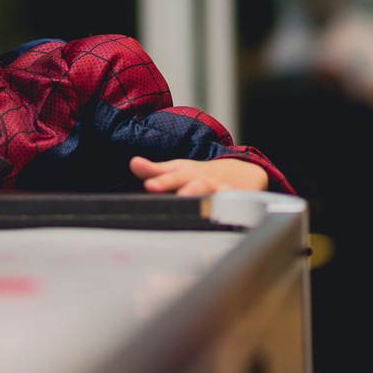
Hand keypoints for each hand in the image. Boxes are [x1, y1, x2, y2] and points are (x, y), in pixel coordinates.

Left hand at [130, 156, 268, 195]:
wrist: (239, 172)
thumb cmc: (200, 175)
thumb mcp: (178, 169)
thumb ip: (155, 170)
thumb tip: (133, 163)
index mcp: (186, 172)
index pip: (171, 176)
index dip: (161, 181)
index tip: (149, 185)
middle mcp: (202, 179)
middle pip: (192, 183)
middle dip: (182, 187)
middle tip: (170, 193)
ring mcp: (219, 189)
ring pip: (213, 192)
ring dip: (206, 196)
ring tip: (193, 198)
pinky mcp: (236, 200)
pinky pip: (236, 204)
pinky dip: (234, 205)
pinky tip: (231, 208)